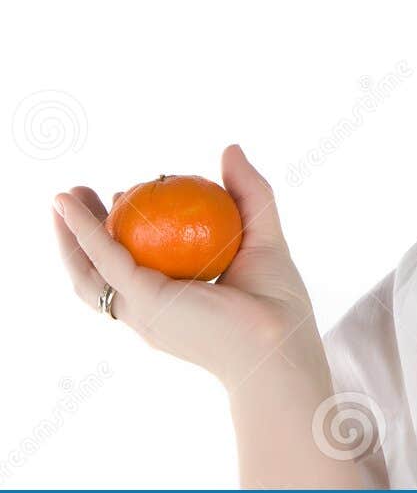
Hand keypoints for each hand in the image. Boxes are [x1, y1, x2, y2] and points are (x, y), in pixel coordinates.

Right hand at [51, 144, 325, 392]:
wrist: (280, 342)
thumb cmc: (278, 302)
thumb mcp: (263, 234)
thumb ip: (248, 192)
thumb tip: (229, 150)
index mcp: (173, 299)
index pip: (134, 266)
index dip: (120, 233)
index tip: (123, 197)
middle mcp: (150, 308)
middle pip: (101, 269)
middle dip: (81, 233)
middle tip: (77, 195)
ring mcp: (143, 308)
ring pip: (88, 268)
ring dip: (69, 233)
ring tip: (60, 198)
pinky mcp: (144, 301)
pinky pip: (106, 260)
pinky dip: (84, 232)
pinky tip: (72, 207)